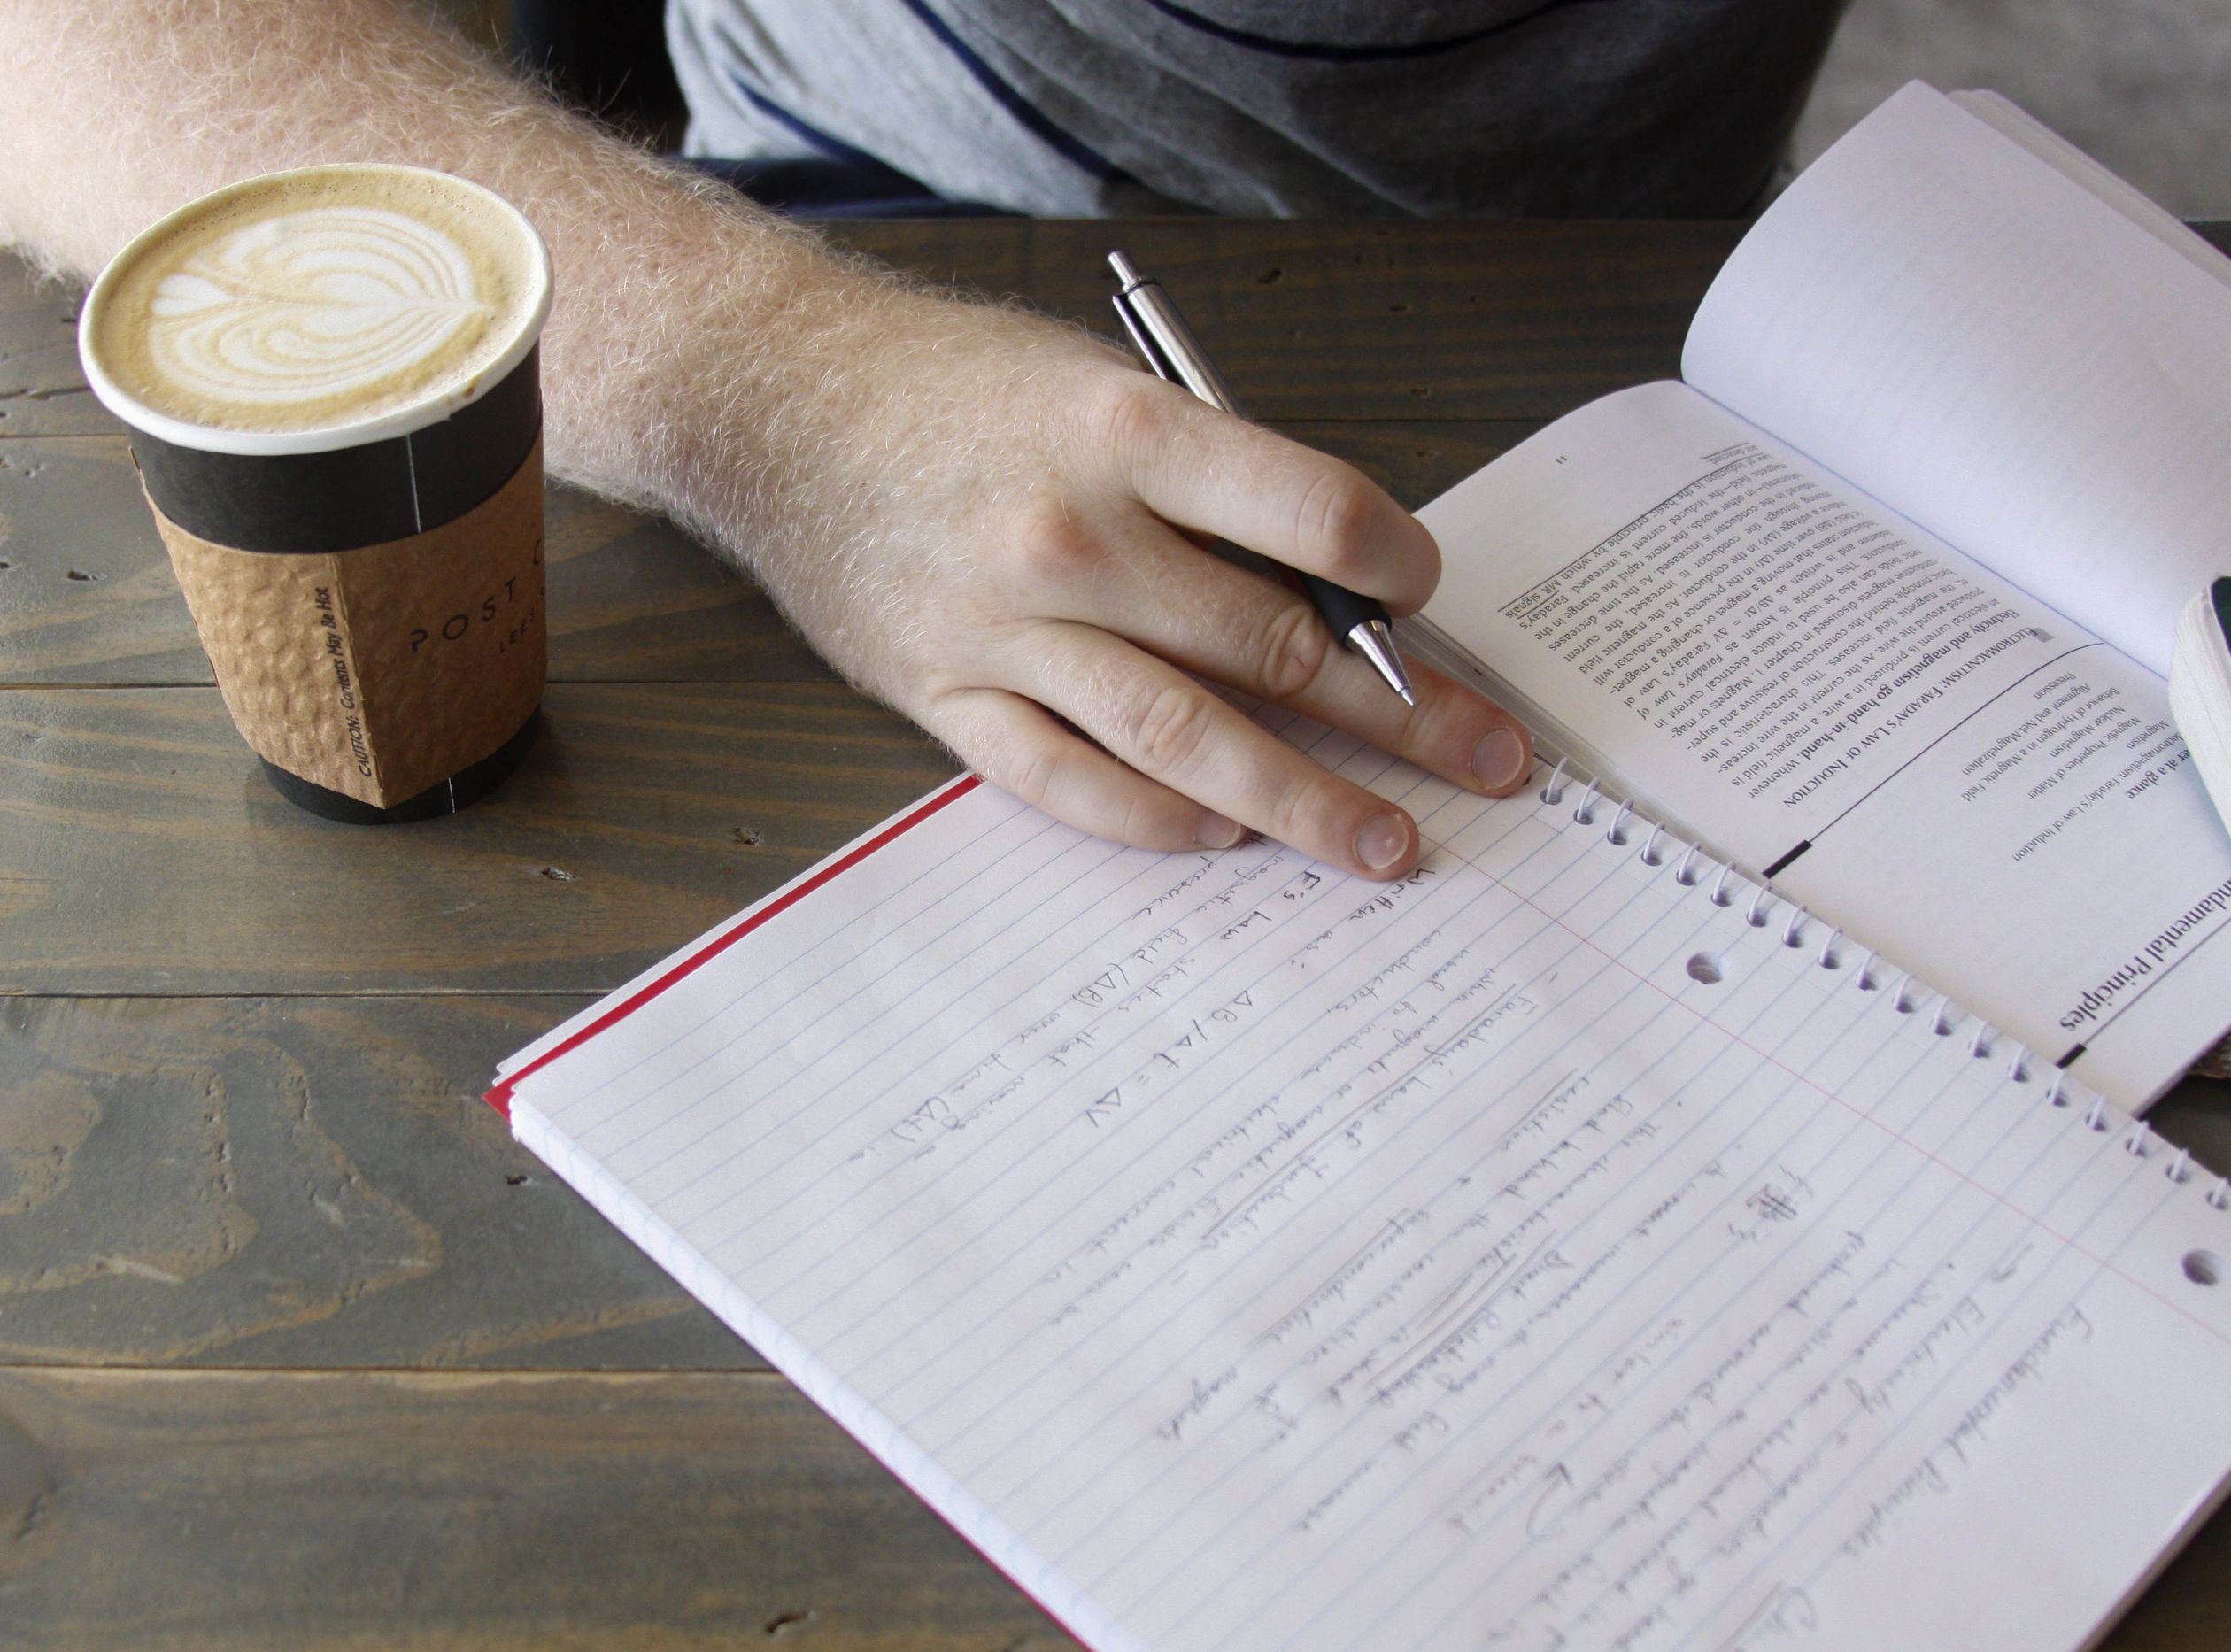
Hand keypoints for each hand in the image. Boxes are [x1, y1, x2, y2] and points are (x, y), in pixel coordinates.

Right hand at [703, 288, 1534, 879]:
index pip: (1310, 512)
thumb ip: (1204, 479)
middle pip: (1271, 645)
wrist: (773, 401)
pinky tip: (1225, 837)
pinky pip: (1069, 781)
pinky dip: (1158, 819)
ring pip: (1185, 737)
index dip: (1396, 566)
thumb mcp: (1094, 379)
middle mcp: (1072, 535)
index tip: (1430, 597)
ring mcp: (1005, 626)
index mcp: (1127, 431)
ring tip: (1385, 844)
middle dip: (1398, 713)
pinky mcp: (946, 692)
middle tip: (1482, 762)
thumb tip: (1329, 586)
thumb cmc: (949, 384)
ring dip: (1301, 801)